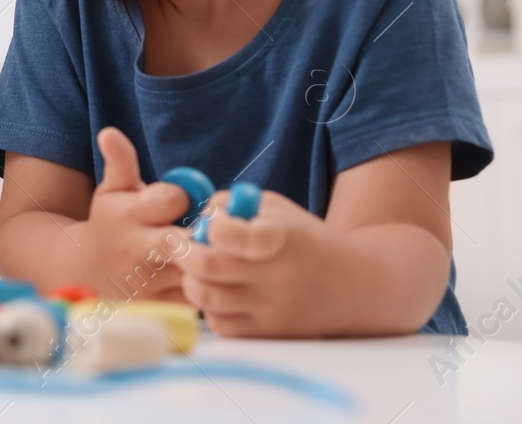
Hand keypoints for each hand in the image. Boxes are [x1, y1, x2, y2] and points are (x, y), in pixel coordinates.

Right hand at [72, 128, 197, 300]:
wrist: (86, 273)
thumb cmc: (110, 224)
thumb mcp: (111, 191)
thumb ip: (120, 162)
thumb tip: (110, 132)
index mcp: (126, 215)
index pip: (171, 198)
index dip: (185, 197)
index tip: (184, 201)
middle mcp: (137, 250)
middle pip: (186, 240)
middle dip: (203, 233)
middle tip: (207, 230)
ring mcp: (150, 284)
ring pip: (200, 270)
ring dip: (212, 259)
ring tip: (212, 250)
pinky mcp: (164, 307)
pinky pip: (202, 295)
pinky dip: (210, 285)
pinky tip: (207, 275)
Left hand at [178, 189, 337, 336]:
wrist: (353, 286)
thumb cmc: (303, 239)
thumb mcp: (274, 208)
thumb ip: (231, 204)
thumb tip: (195, 219)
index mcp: (280, 237)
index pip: (233, 234)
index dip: (212, 226)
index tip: (213, 225)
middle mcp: (277, 275)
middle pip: (205, 266)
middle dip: (185, 252)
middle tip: (186, 245)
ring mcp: (272, 308)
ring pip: (205, 297)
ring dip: (193, 279)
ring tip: (203, 269)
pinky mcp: (269, 332)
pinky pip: (219, 323)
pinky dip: (211, 307)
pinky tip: (222, 292)